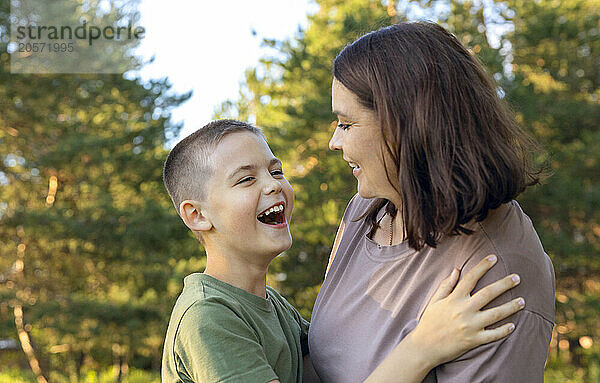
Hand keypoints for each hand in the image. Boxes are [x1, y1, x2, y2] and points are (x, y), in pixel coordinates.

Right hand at [407, 255, 524, 367]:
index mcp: (454, 299)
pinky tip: (513, 325)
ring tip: (522, 301)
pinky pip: (493, 335)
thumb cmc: (429, 322)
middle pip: (488, 293)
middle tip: (517, 277)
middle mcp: (464, 310)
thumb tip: (457, 270)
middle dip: (504, 284)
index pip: (471, 278)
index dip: (482, 266)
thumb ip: (446, 285)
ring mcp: (470, 326)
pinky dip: (504, 331)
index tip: (494, 258)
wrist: (424, 347)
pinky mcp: (473, 341)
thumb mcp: (434, 301)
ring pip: (496, 314)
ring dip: (511, 307)